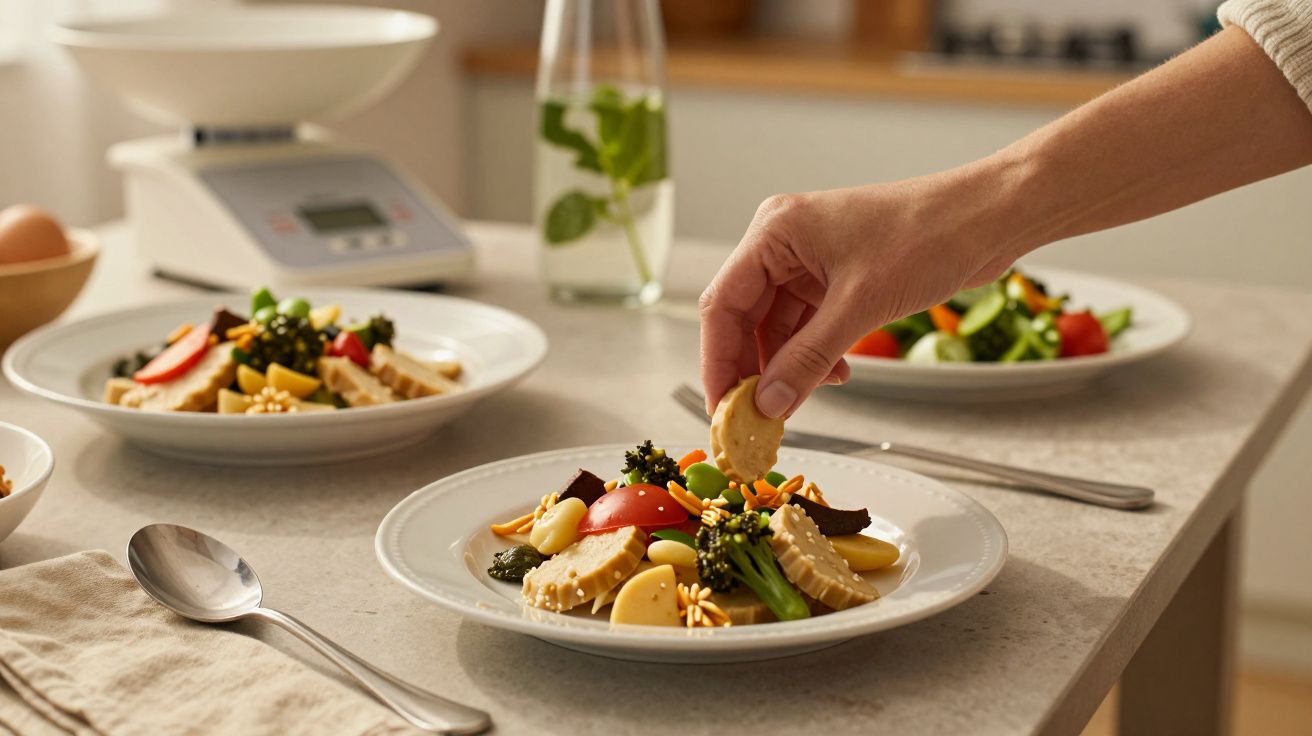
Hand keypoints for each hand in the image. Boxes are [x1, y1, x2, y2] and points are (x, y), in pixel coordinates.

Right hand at [698, 166, 1025, 417]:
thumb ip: (808, 358)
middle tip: (755, 419)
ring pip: (778, 327)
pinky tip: (833, 377)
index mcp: (775, 231)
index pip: (723, 305)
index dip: (718, 361)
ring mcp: (811, 260)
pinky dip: (815, 355)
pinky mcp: (838, 277)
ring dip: (788, 367)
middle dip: (753, 370)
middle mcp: (785, 243)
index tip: (724, 409)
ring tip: (796, 405)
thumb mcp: (860, 306)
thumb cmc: (929, 235)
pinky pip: (808, 325)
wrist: (990, 216)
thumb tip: (769, 405)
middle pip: (745, 318)